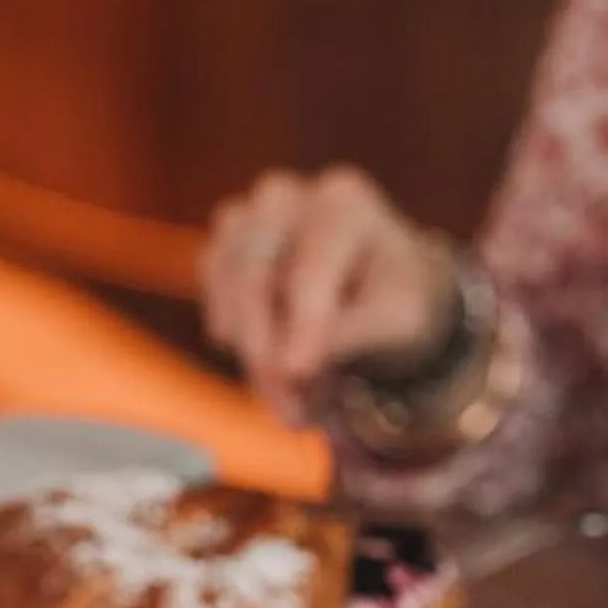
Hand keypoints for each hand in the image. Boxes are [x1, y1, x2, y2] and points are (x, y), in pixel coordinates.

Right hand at [203, 170, 456, 421]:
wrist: (376, 295)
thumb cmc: (393, 302)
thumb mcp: (395, 321)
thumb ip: (349, 336)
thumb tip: (290, 369)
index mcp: (345, 203)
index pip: (313, 264)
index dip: (302, 322)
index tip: (296, 373)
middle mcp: (289, 196)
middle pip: (256, 271)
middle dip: (267, 349)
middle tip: (290, 412)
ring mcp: (250, 214)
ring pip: (227, 280)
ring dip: (248, 349)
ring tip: (288, 403)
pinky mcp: (225, 241)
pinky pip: (212, 284)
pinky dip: (232, 331)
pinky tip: (263, 367)